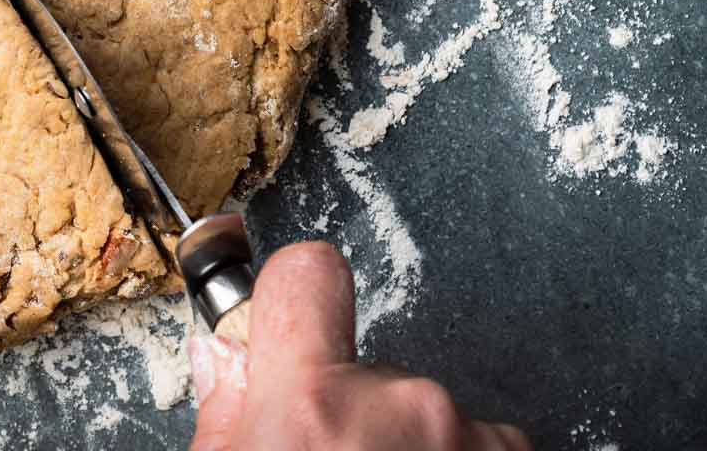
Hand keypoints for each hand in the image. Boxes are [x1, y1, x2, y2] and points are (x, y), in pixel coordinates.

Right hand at [189, 242, 529, 450]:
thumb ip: (230, 409)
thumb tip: (230, 354)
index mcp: (312, 404)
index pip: (306, 273)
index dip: (293, 291)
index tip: (291, 312)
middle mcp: (400, 409)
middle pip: (367, 364)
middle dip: (351, 409)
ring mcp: (468, 437)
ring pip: (423, 412)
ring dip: (406, 445)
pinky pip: (476, 441)